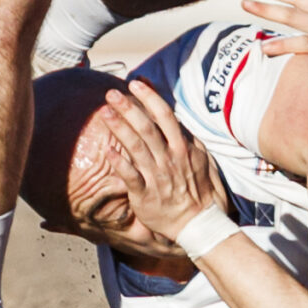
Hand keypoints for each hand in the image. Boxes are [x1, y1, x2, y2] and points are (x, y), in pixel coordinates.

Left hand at [101, 81, 227, 242]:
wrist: (199, 224)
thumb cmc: (200, 189)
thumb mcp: (203, 159)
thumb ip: (189, 137)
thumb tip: (178, 118)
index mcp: (183, 148)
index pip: (165, 115)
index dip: (149, 97)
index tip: (134, 83)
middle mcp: (169, 159)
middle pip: (147, 127)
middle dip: (128, 108)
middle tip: (112, 93)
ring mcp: (157, 177)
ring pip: (136, 147)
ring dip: (119, 128)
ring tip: (104, 113)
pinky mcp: (145, 196)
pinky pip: (130, 177)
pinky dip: (119, 163)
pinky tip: (107, 150)